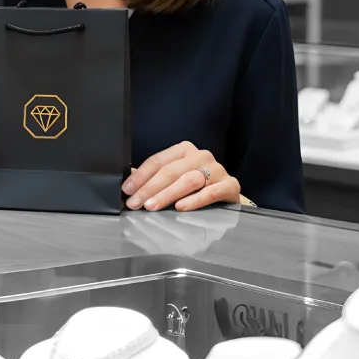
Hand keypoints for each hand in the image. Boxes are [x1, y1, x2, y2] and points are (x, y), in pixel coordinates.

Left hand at [121, 141, 241, 211]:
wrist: (226, 198)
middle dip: (150, 188)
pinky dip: (194, 200)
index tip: (127, 190)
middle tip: (136, 203)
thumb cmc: (195, 189)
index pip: (158, 161)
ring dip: (167, 194)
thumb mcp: (174, 179)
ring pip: (188, 180)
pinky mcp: (230, 185)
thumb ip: (153, 179)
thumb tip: (129, 184)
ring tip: (152, 206)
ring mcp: (217, 169)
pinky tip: (180, 207)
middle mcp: (201, 156)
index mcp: (184, 150)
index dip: (140, 176)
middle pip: (170, 171)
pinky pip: (210, 192)